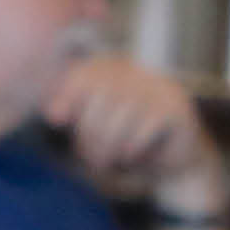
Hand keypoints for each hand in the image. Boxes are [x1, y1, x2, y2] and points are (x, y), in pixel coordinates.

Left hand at [42, 55, 226, 216]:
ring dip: (108, 146)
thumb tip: (53, 114)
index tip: (55, 120)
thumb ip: (73, 114)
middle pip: (101, 96)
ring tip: (107, 161)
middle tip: (90, 156)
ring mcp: (161, 88)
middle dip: (89, 132)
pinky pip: (143, 128)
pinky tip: (131, 156)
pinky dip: (131, 148)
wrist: (177, 161)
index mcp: (115, 68)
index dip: (66, 96)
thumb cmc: (129, 143)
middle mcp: (139, 72)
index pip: (84, 74)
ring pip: (121, 114)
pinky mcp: (177, 109)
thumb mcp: (95, 126)